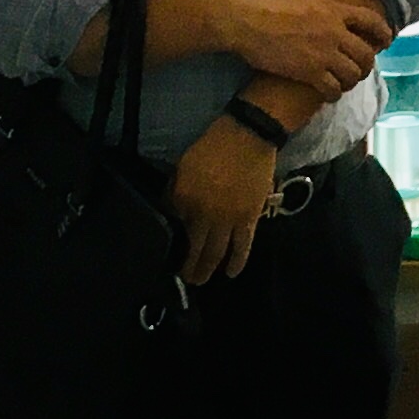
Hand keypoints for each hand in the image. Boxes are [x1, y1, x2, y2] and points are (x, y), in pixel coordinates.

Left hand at [170, 116, 274, 284]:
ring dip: (207, 270)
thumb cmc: (213, 146)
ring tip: (201, 281)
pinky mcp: (249, 219)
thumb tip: (173, 211)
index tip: (169, 252)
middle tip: (185, 279)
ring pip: (216, 253)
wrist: (248, 136)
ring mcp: (228, 220)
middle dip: (188, 268)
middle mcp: (204, 215)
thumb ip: (176, 192)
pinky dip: (237, 262)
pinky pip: (243, 246)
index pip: (174, 227)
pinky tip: (231, 273)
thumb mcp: (183, 166)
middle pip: (194, 249)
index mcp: (184, 199)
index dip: (171, 241)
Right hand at [228, 0, 388, 100]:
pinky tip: (329, 94)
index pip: (371, 22)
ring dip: (351, 80)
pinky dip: (334, 93)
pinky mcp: (308, 73)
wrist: (246, 21)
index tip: (387, 41)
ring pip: (352, 74)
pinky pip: (333, 89)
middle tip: (360, 69)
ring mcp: (323, 54)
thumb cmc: (269, 2)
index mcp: (335, 11)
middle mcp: (334, 33)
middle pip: (366, 54)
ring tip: (345, 83)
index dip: (384, 33)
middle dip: (366, 64)